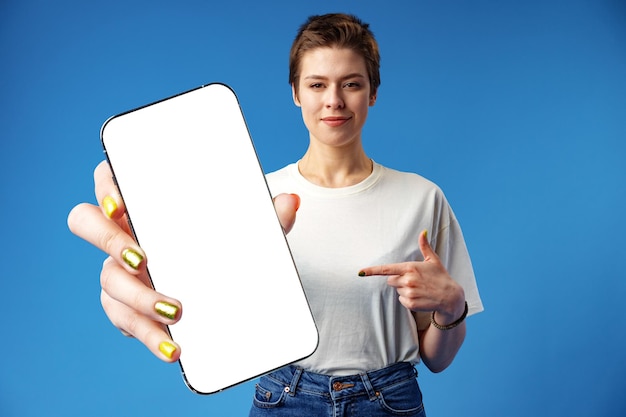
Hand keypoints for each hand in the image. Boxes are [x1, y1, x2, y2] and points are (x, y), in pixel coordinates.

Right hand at [67, 160, 299, 361]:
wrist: (225, 285)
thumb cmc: (225, 244)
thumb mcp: (248, 231)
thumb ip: (268, 217)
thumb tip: (292, 201)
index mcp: (147, 204)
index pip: (110, 180)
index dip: (105, 186)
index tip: (121, 203)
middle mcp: (125, 233)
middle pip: (86, 223)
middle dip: (107, 240)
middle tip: (141, 258)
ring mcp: (120, 271)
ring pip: (106, 280)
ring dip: (137, 297)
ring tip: (175, 311)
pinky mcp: (127, 306)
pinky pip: (123, 319)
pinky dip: (147, 335)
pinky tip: (172, 346)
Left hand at [358, 230, 464, 323]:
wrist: (451, 297)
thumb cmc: (441, 277)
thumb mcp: (433, 260)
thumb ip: (424, 246)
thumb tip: (423, 231)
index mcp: (410, 267)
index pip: (386, 269)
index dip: (371, 271)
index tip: (360, 272)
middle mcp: (408, 280)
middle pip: (390, 280)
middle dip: (398, 280)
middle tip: (413, 280)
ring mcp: (409, 292)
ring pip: (396, 290)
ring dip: (404, 290)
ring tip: (419, 289)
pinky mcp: (410, 303)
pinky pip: (401, 300)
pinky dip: (408, 300)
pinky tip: (420, 297)